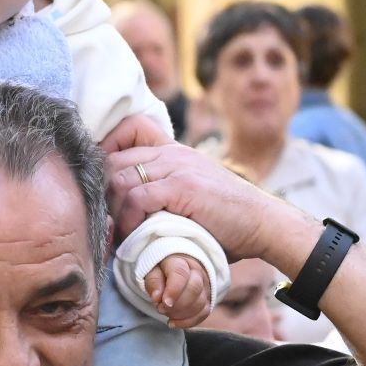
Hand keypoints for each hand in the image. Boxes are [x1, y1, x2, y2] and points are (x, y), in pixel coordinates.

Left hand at [101, 121, 295, 261]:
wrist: (263, 222)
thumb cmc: (229, 218)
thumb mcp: (193, 193)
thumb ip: (165, 192)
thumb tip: (132, 212)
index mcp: (174, 151)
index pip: (128, 130)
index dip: (108, 153)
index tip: (104, 187)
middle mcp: (172, 153)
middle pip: (114, 159)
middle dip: (102, 192)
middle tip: (105, 220)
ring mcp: (177, 167)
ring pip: (120, 177)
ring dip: (112, 209)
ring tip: (117, 232)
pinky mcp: (182, 186)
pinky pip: (137, 197)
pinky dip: (128, 219)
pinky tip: (133, 235)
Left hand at [146, 254, 211, 327]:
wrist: (175, 268)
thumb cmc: (161, 270)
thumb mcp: (150, 270)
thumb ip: (153, 281)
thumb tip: (157, 297)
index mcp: (181, 261)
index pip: (181, 274)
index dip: (173, 290)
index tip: (164, 303)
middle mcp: (197, 273)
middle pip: (194, 289)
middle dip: (177, 304)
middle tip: (160, 308)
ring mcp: (204, 287)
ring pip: (200, 303)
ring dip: (180, 313)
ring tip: (165, 312)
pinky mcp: (207, 300)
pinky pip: (203, 313)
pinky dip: (187, 322)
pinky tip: (173, 322)